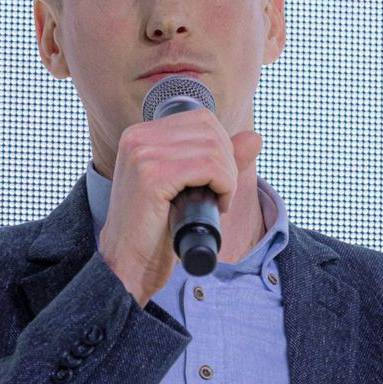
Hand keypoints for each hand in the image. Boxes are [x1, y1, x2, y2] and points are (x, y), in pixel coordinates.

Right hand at [97, 108, 262, 307]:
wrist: (128, 265)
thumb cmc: (155, 228)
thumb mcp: (188, 185)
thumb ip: (219, 158)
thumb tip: (254, 137)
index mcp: (140, 134)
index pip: (202, 119)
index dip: (221, 148)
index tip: (216, 179)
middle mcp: (138, 137)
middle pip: (210, 130)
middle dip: (227, 163)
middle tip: (220, 194)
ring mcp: (142, 154)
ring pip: (213, 149)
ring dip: (227, 179)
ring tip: (216, 202)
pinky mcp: (152, 176)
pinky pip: (209, 168)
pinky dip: (223, 187)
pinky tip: (215, 205)